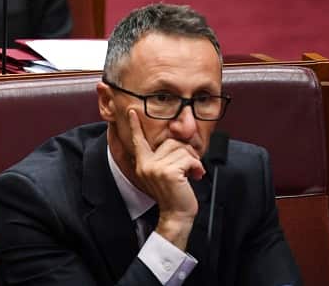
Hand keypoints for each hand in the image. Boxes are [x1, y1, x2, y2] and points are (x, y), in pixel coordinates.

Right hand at [127, 108, 202, 248]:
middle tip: (191, 166)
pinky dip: (197, 166)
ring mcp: (155, 168)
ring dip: (193, 160)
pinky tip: (195, 176)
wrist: (177, 216)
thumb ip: (164, 158)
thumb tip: (176, 142)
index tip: (131, 111)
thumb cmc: (174, 195)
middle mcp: (146, 164)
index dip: (134, 125)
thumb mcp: (164, 174)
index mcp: (143, 163)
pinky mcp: (168, 172)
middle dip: (186, 152)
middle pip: (170, 142)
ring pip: (181, 149)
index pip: (138, 141)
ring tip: (193, 172)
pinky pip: (188, 159)